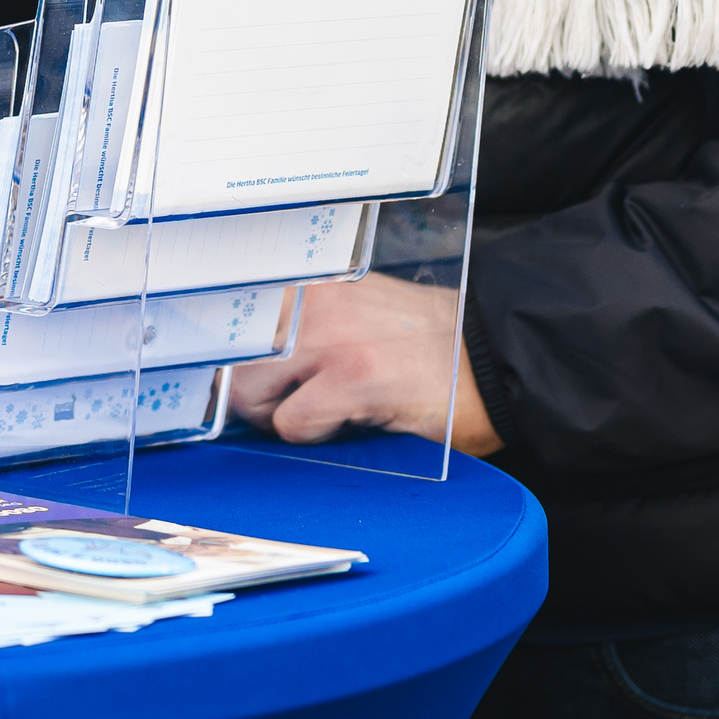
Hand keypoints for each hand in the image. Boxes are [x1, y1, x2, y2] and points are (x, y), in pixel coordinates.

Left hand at [225, 276, 498, 455]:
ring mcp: (330, 338)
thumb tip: (245, 359)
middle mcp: (313, 302)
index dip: (223, 354)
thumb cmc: (429, 342)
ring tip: (321, 413)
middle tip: (291, 403)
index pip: (229, 312)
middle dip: (251, 390)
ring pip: (249, 391)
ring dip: (277, 413)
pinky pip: (292, 423)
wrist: (497, 355)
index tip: (221, 375)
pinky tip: (351, 422)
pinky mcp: (353, 379)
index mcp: (311, 283)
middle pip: (229, 356)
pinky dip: (313, 435)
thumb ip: (307, 322)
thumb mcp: (358, 311)